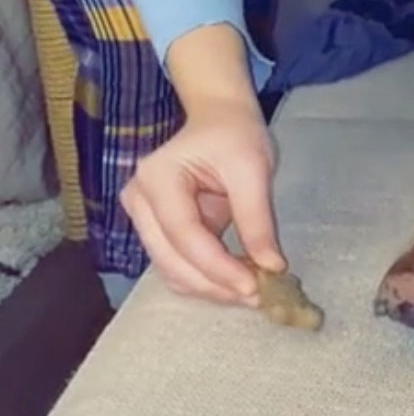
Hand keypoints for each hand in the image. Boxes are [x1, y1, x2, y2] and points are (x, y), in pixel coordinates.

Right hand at [122, 24, 285, 304]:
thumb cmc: (235, 135)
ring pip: (171, 270)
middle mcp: (139, 201)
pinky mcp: (155, 230)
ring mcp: (142, 218)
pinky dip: (206, 279)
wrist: (219, 118)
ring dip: (210, 288)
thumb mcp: (253, 169)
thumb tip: (271, 267)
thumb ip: (257, 219)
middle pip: (171, 260)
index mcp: (158, 178)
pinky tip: (236, 281)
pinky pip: (177, 265)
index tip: (253, 286)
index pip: (185, 235)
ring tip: (251, 291)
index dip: (218, 267)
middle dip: (214, 284)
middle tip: (257, 296)